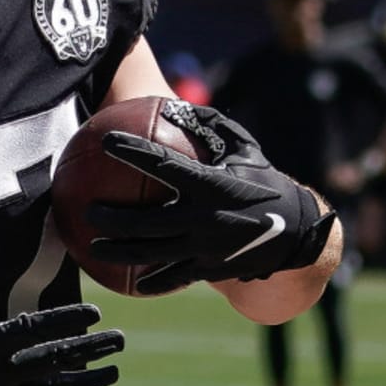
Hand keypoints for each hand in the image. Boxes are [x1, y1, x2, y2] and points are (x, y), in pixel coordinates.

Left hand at [87, 106, 335, 295]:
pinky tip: (124, 280)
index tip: (106, 140)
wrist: (298, 232)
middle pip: (146, 221)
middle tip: (87, 210)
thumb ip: (212, 126)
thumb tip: (176, 104)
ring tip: (92, 246)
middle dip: (111, 218)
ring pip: (151, 254)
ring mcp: (205, 248)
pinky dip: (147, 281)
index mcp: (212, 185)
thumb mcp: (244, 149)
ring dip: (118, 251)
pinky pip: (171, 277)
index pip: (163, 165)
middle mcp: (206, 219)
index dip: (133, 151)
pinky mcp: (208, 270)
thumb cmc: (263, 182)